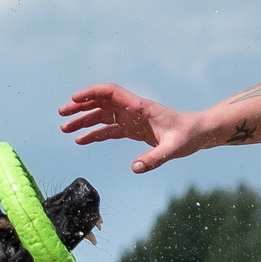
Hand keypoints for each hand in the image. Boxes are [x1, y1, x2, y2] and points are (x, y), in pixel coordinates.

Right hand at [59, 84, 204, 173]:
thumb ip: (155, 158)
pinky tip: (80, 141)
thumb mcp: (174, 149)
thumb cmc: (188, 136)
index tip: (74, 99)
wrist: (199, 133)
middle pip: (101, 102)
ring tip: (65, 129)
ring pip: (102, 115)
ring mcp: (131, 119)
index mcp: (139, 107)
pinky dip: (94, 133)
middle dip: (80, 106)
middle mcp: (132, 110)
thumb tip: (135, 168)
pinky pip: (109, 129)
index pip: (111, 93)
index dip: (91, 93)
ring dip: (83, 120)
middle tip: (62, 114)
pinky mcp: (133, 129)